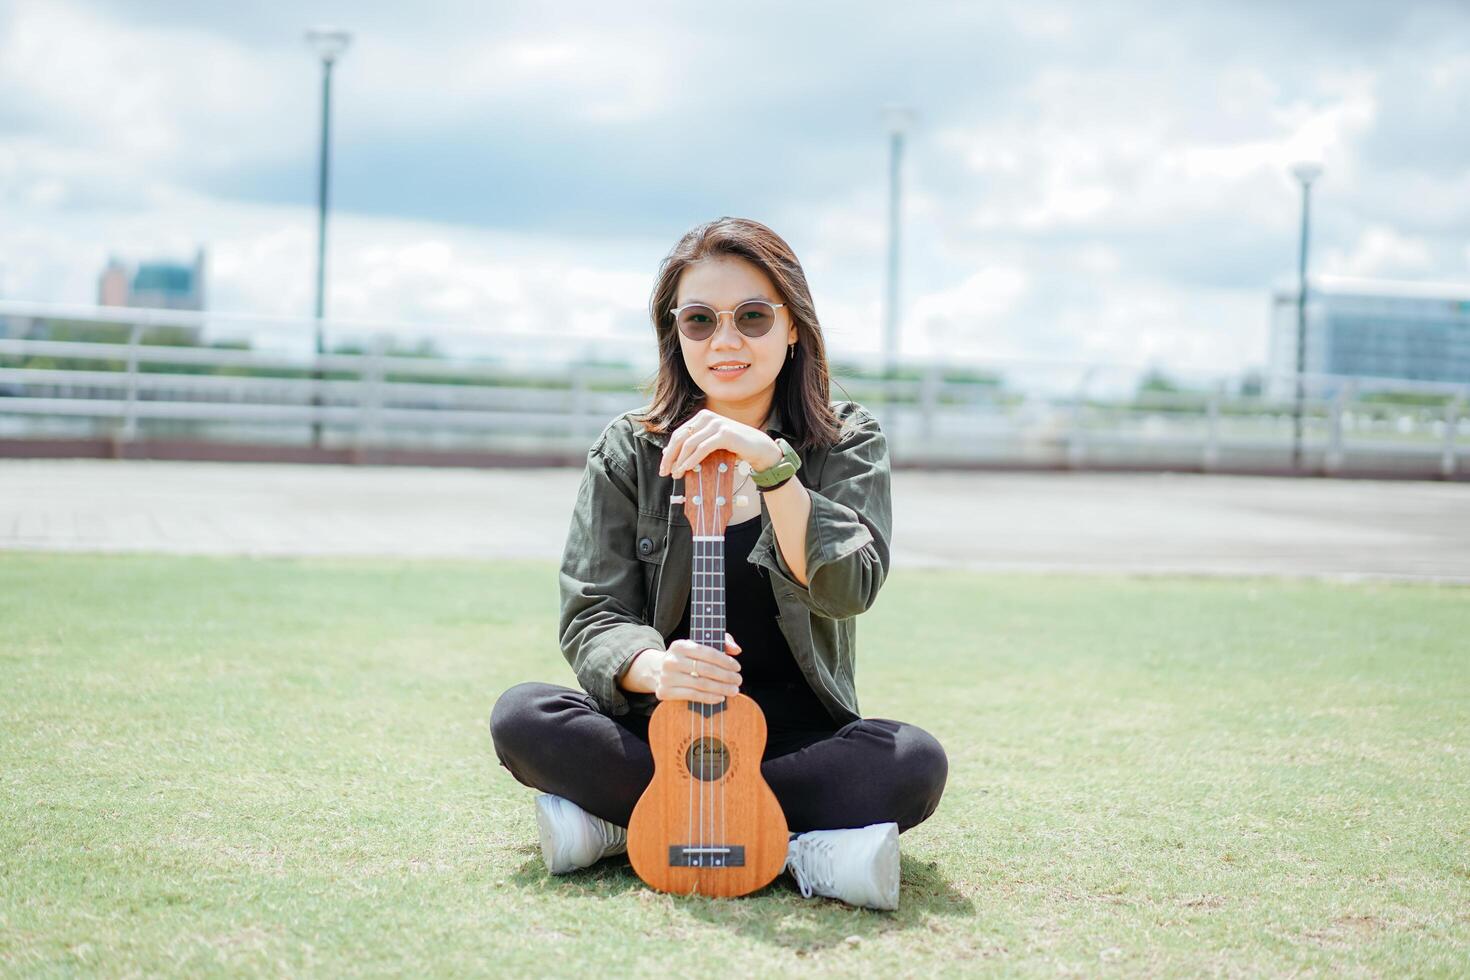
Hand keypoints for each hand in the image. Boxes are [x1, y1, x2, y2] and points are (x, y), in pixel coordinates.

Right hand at [633, 632, 742, 703]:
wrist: (657, 671)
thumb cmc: (685, 659)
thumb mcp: (697, 645)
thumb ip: (721, 641)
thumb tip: (736, 649)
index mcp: (680, 645)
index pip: (708, 653)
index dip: (726, 661)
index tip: (737, 667)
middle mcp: (672, 660)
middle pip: (706, 669)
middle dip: (726, 676)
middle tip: (738, 680)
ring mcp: (667, 677)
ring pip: (701, 684)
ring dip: (721, 688)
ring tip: (733, 690)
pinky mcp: (665, 692)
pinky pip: (692, 696)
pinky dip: (709, 698)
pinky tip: (720, 697)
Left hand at [658, 409, 782, 478]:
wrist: (759, 448)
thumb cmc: (735, 447)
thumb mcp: (712, 443)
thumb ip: (695, 445)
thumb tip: (670, 454)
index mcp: (702, 417)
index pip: (679, 434)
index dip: (669, 451)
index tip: (664, 466)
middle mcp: (707, 417)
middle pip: (681, 437)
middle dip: (670, 456)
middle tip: (665, 472)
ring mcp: (716, 424)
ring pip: (690, 443)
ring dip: (680, 461)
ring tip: (676, 474)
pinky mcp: (724, 433)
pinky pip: (703, 448)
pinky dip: (692, 459)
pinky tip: (687, 468)